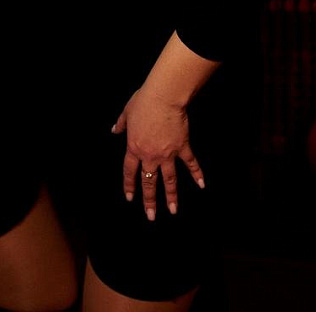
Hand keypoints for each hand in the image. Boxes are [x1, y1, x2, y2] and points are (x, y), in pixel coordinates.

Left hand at [113, 88, 204, 220]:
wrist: (163, 99)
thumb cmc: (143, 103)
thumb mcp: (126, 112)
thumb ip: (120, 124)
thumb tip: (114, 129)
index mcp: (134, 148)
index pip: (130, 172)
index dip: (130, 186)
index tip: (130, 198)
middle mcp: (150, 155)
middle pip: (149, 182)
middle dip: (149, 200)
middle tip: (151, 216)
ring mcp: (167, 154)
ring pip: (169, 180)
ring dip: (171, 196)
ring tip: (173, 211)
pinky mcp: (182, 147)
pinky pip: (190, 164)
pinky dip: (197, 174)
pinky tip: (202, 185)